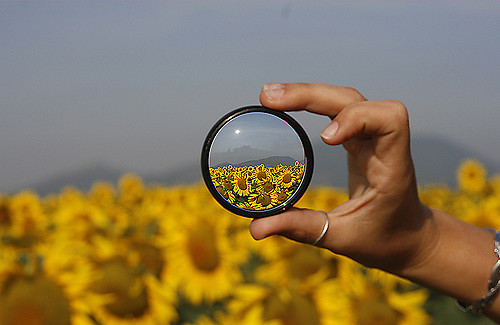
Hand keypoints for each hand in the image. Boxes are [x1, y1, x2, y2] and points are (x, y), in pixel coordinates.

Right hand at [250, 83, 437, 272]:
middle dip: (311, 95)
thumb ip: (301, 229)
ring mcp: (370, 138)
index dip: (356, 118)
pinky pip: (337, 109)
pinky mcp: (358, 139)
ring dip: (308, 93)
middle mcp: (382, 144)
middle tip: (268, 98)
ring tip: (269, 96)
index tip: (323, 139)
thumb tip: (255, 229)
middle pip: (353, 99)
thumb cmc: (384, 239)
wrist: (409, 236)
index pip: (390, 120)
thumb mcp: (343, 239)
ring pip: (344, 98)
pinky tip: (287, 104)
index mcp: (391, 166)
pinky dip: (312, 102)